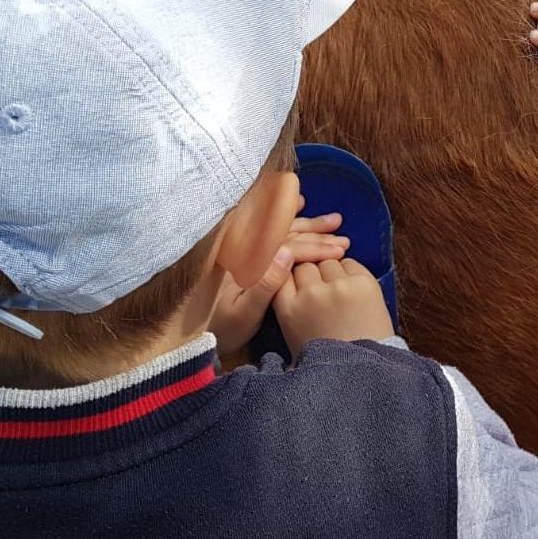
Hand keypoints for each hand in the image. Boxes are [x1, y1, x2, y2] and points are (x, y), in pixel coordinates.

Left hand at [210, 204, 347, 354]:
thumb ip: (265, 284)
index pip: (285, 246)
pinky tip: (301, 203)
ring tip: (335, 221)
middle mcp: (243, 246)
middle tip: (343, 239)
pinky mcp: (246, 251)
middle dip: (316, 234)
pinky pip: (269, 227)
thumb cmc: (223, 328)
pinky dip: (287, 214)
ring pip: (280, 228)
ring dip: (309, 224)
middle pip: (284, 233)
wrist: (194, 335)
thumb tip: (288, 254)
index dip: (314, 247)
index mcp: (244, 259)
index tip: (339, 250)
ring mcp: (244, 247)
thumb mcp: (245, 314)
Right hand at [272, 256, 393, 357]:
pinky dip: (351, 273)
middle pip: (305, 265)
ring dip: (332, 272)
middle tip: (322, 289)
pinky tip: (353, 290)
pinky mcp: (363, 283)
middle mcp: (311, 295)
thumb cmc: (330, 359)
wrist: (366, 371)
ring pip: (328, 262)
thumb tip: (282, 275)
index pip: (281, 272)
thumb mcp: (293, 339)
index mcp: (289, 310)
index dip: (289, 275)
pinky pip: (351, 263)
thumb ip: (287, 307)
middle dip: (312, 274)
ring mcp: (338, 287)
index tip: (298, 281)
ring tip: (339, 292)